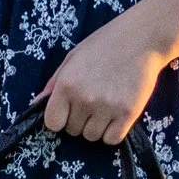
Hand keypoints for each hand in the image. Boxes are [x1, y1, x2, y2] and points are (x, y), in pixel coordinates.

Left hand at [42, 9, 167, 145]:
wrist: (141, 39)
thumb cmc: (104, 45)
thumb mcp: (72, 58)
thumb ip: (54, 83)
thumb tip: (37, 104)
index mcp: (67, 85)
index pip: (52, 123)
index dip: (59, 119)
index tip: (67, 111)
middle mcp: (85, 99)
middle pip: (73, 130)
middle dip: (78, 120)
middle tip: (91, 102)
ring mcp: (107, 108)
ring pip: (92, 136)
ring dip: (95, 127)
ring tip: (104, 106)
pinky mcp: (128, 114)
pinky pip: (112, 139)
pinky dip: (112, 132)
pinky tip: (115, 116)